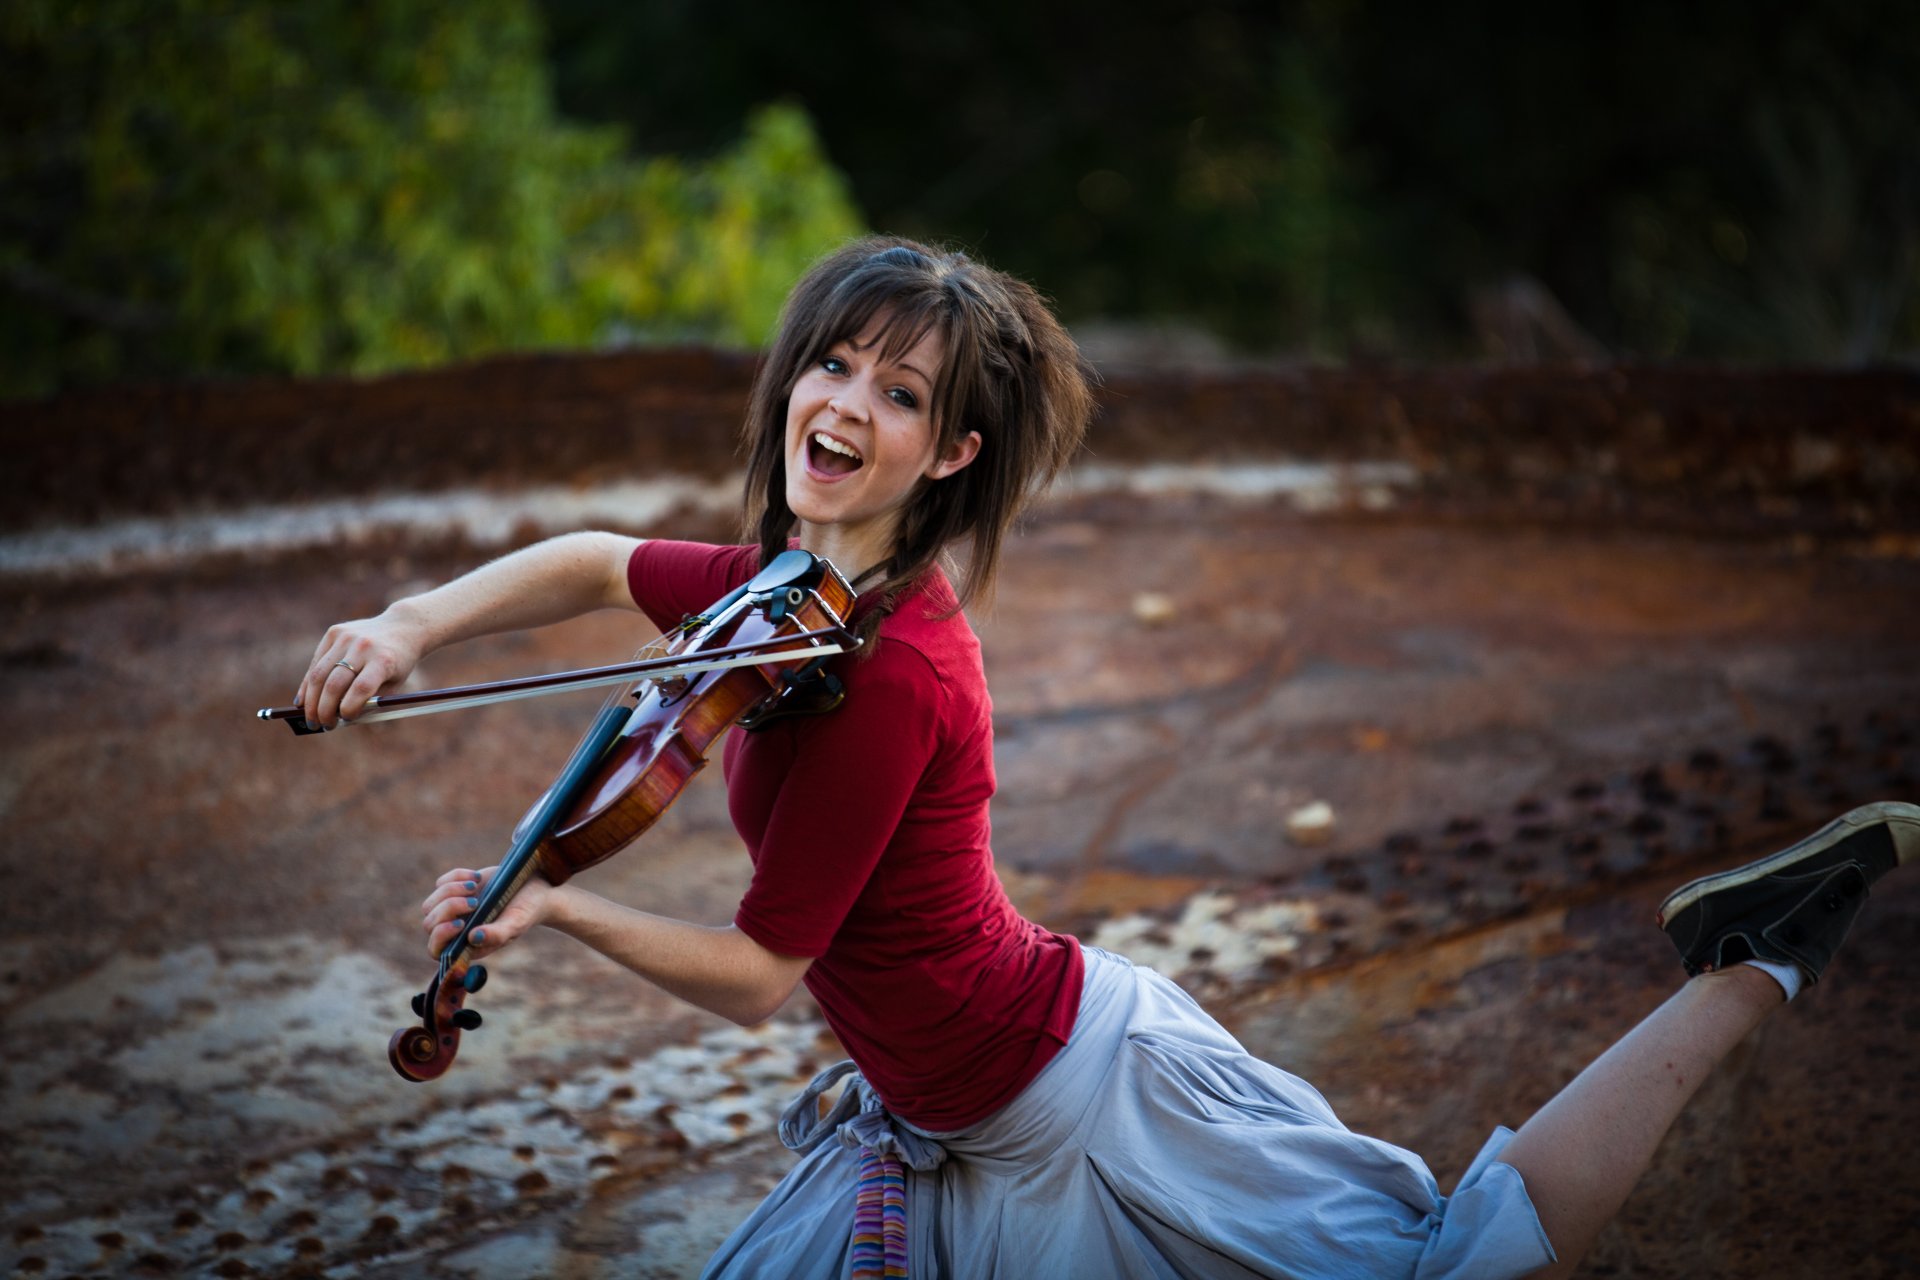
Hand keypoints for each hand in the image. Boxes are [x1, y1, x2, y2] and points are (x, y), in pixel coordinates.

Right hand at [297, 611, 425, 728]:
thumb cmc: (398, 663)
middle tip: (319, 726)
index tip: (344, 720)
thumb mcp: (393, 684)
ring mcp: (346, 637)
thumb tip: (339, 720)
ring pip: (319, 674)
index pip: (361, 688)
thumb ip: (369, 702)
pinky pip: (316, 662)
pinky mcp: (334, 632)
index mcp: (384, 660)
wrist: (403, 627)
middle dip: (323, 710)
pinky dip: (308, 683)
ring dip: (311, 700)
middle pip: (335, 683)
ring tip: (311, 718)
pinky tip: (303, 700)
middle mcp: (363, 646)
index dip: (349, 708)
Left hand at [420, 865, 556, 960]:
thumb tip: (472, 938)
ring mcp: (455, 909)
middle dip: (448, 909)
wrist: (535, 886)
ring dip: (449, 892)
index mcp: (469, 945)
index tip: (460, 923)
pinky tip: (476, 878)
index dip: (440, 937)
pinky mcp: (456, 889)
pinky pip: (440, 883)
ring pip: (430, 905)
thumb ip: (497, 934)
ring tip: (474, 886)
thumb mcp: (517, 923)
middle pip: (430, 924)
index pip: (436, 950)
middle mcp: (458, 929)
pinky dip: (455, 877)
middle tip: (475, 901)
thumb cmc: (528, 910)